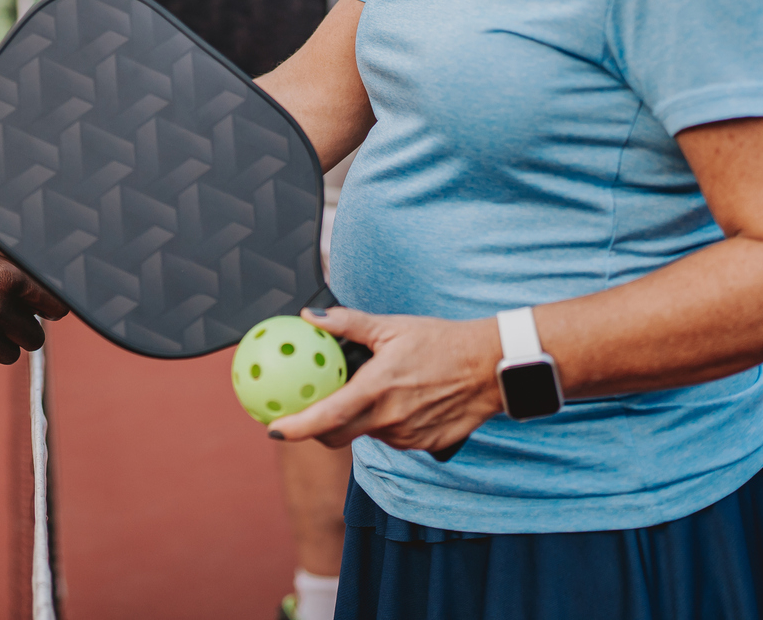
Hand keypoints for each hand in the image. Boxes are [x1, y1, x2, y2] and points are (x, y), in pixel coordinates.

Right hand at [0, 214, 57, 375]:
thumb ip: (2, 239)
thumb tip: (34, 249)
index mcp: (9, 276)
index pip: (56, 304)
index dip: (52, 304)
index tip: (46, 305)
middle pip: (35, 337)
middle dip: (27, 329)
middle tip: (17, 319)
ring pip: (11, 355)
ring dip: (4, 344)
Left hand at [266, 307, 501, 453]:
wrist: (489, 367)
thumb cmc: (442, 343)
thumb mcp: (392, 326)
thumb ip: (348, 323)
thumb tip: (311, 317)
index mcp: (377, 389)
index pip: (326, 417)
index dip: (295, 427)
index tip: (273, 428)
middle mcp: (390, 418)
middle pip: (337, 436)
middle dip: (315, 429)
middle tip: (306, 412)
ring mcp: (407, 436)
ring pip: (367, 433)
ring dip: (359, 418)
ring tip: (373, 389)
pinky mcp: (424, 446)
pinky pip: (393, 437)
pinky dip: (386, 421)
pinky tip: (401, 399)